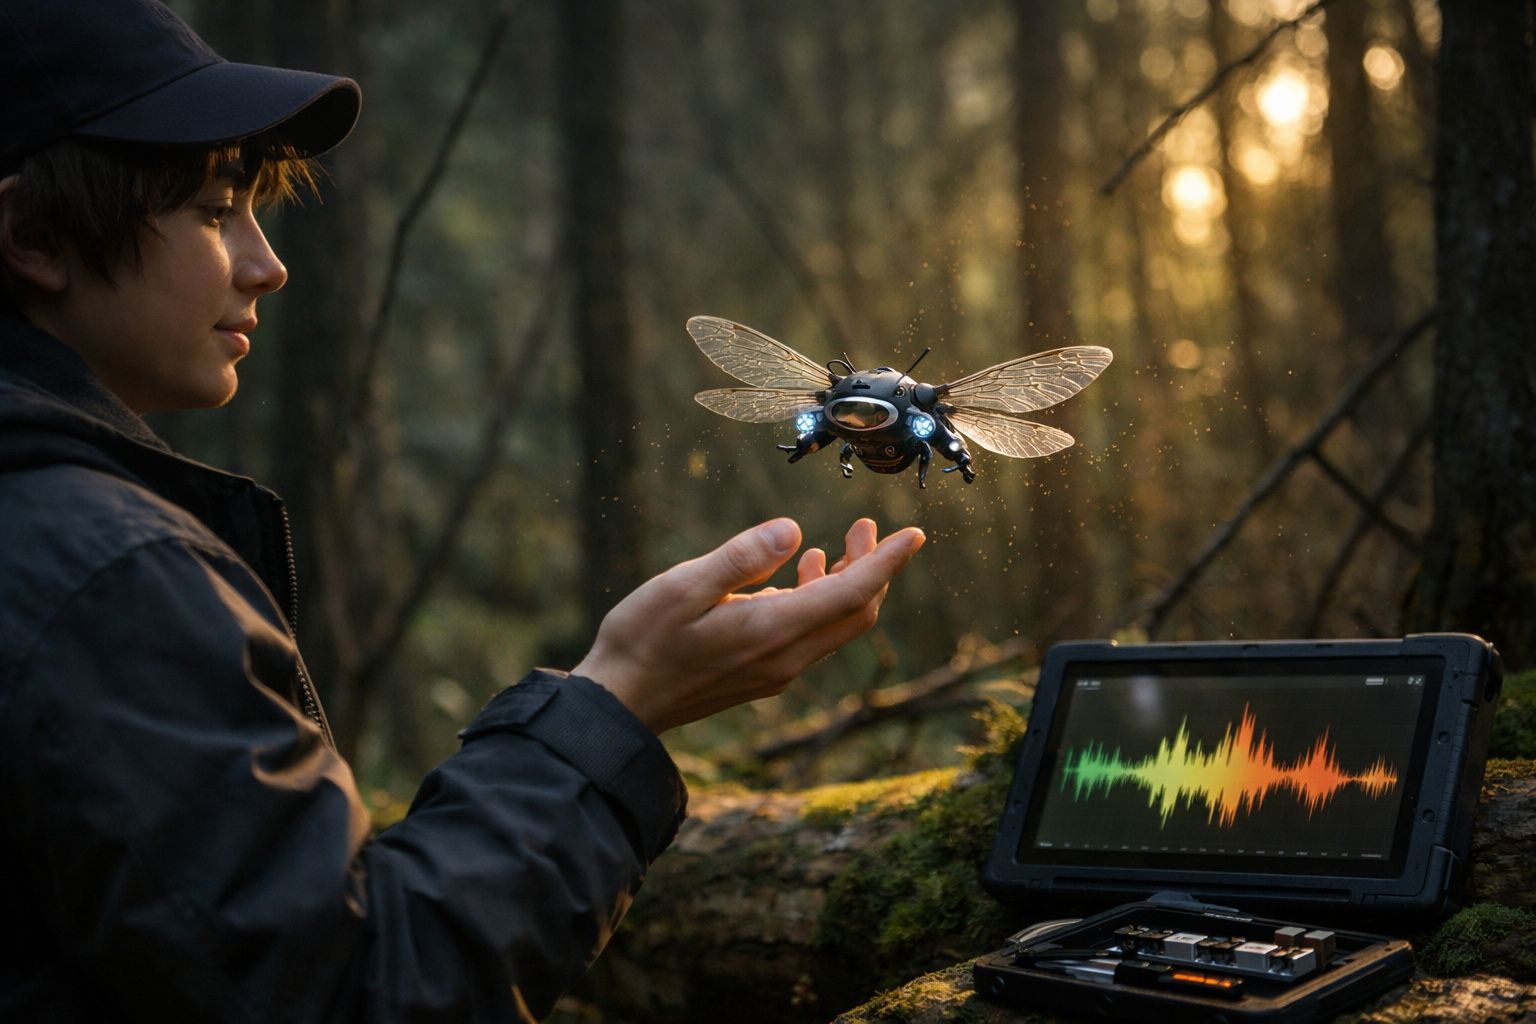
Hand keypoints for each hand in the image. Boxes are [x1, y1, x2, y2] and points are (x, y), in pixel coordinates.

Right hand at [572, 518, 924, 733]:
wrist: (620, 704)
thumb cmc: (643, 640)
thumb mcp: (685, 586)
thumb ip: (742, 557)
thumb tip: (794, 530)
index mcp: (773, 631)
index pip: (851, 594)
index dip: (887, 562)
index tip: (914, 534)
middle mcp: (786, 658)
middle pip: (856, 614)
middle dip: (873, 569)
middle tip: (865, 526)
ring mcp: (776, 672)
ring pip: (836, 627)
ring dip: (846, 585)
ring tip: (836, 546)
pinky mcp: (763, 676)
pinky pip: (812, 638)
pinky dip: (820, 603)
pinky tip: (797, 578)